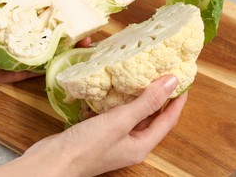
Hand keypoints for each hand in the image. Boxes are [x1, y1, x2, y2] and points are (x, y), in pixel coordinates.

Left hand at [0, 0, 89, 84]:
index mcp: (24, 18)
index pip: (53, 14)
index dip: (70, 11)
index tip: (85, 6)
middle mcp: (28, 36)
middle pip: (59, 35)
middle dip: (77, 32)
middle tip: (92, 29)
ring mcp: (26, 55)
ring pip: (55, 53)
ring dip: (73, 49)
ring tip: (87, 43)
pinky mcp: (20, 72)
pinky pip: (42, 71)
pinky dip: (56, 67)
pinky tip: (72, 62)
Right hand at [0, 75, 186, 175]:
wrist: (52, 161)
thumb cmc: (88, 145)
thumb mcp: (121, 121)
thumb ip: (146, 102)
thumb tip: (172, 82)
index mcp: (141, 144)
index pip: (167, 120)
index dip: (177, 101)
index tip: (182, 81)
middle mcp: (129, 143)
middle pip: (150, 117)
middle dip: (158, 97)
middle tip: (161, 74)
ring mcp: (112, 138)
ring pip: (130, 114)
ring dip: (135, 96)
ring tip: (139, 75)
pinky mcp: (97, 133)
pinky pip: (111, 114)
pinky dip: (114, 101)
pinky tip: (111, 87)